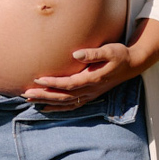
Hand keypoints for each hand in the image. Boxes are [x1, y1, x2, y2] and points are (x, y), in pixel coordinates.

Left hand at [22, 43, 136, 111]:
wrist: (132, 64)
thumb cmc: (119, 54)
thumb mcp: (110, 50)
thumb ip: (93, 53)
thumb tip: (75, 54)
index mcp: (93, 78)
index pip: (69, 83)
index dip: (53, 83)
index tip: (38, 80)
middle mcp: (90, 89)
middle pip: (64, 96)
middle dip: (44, 95)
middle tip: (26, 94)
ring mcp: (90, 94)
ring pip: (65, 102)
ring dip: (47, 102)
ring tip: (29, 100)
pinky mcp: (90, 95)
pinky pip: (71, 106)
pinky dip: (58, 108)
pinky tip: (45, 108)